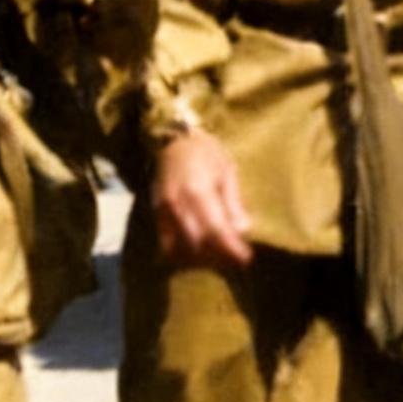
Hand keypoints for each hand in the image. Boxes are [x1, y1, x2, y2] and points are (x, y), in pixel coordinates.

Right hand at [153, 129, 252, 268]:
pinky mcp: (156, 214)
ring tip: (220, 257)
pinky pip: (167, 243)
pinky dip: (184, 252)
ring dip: (201, 257)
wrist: (173, 140)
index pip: (216, 229)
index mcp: (197, 192)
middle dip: (219, 256)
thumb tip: (243, 229)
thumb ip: (233, 202)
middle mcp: (177, 205)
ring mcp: (163, 211)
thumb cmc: (205, 153)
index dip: (231, 248)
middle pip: (198, 243)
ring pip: (181, 247)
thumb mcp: (226, 171)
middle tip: (237, 261)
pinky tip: (199, 252)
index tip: (246, 258)